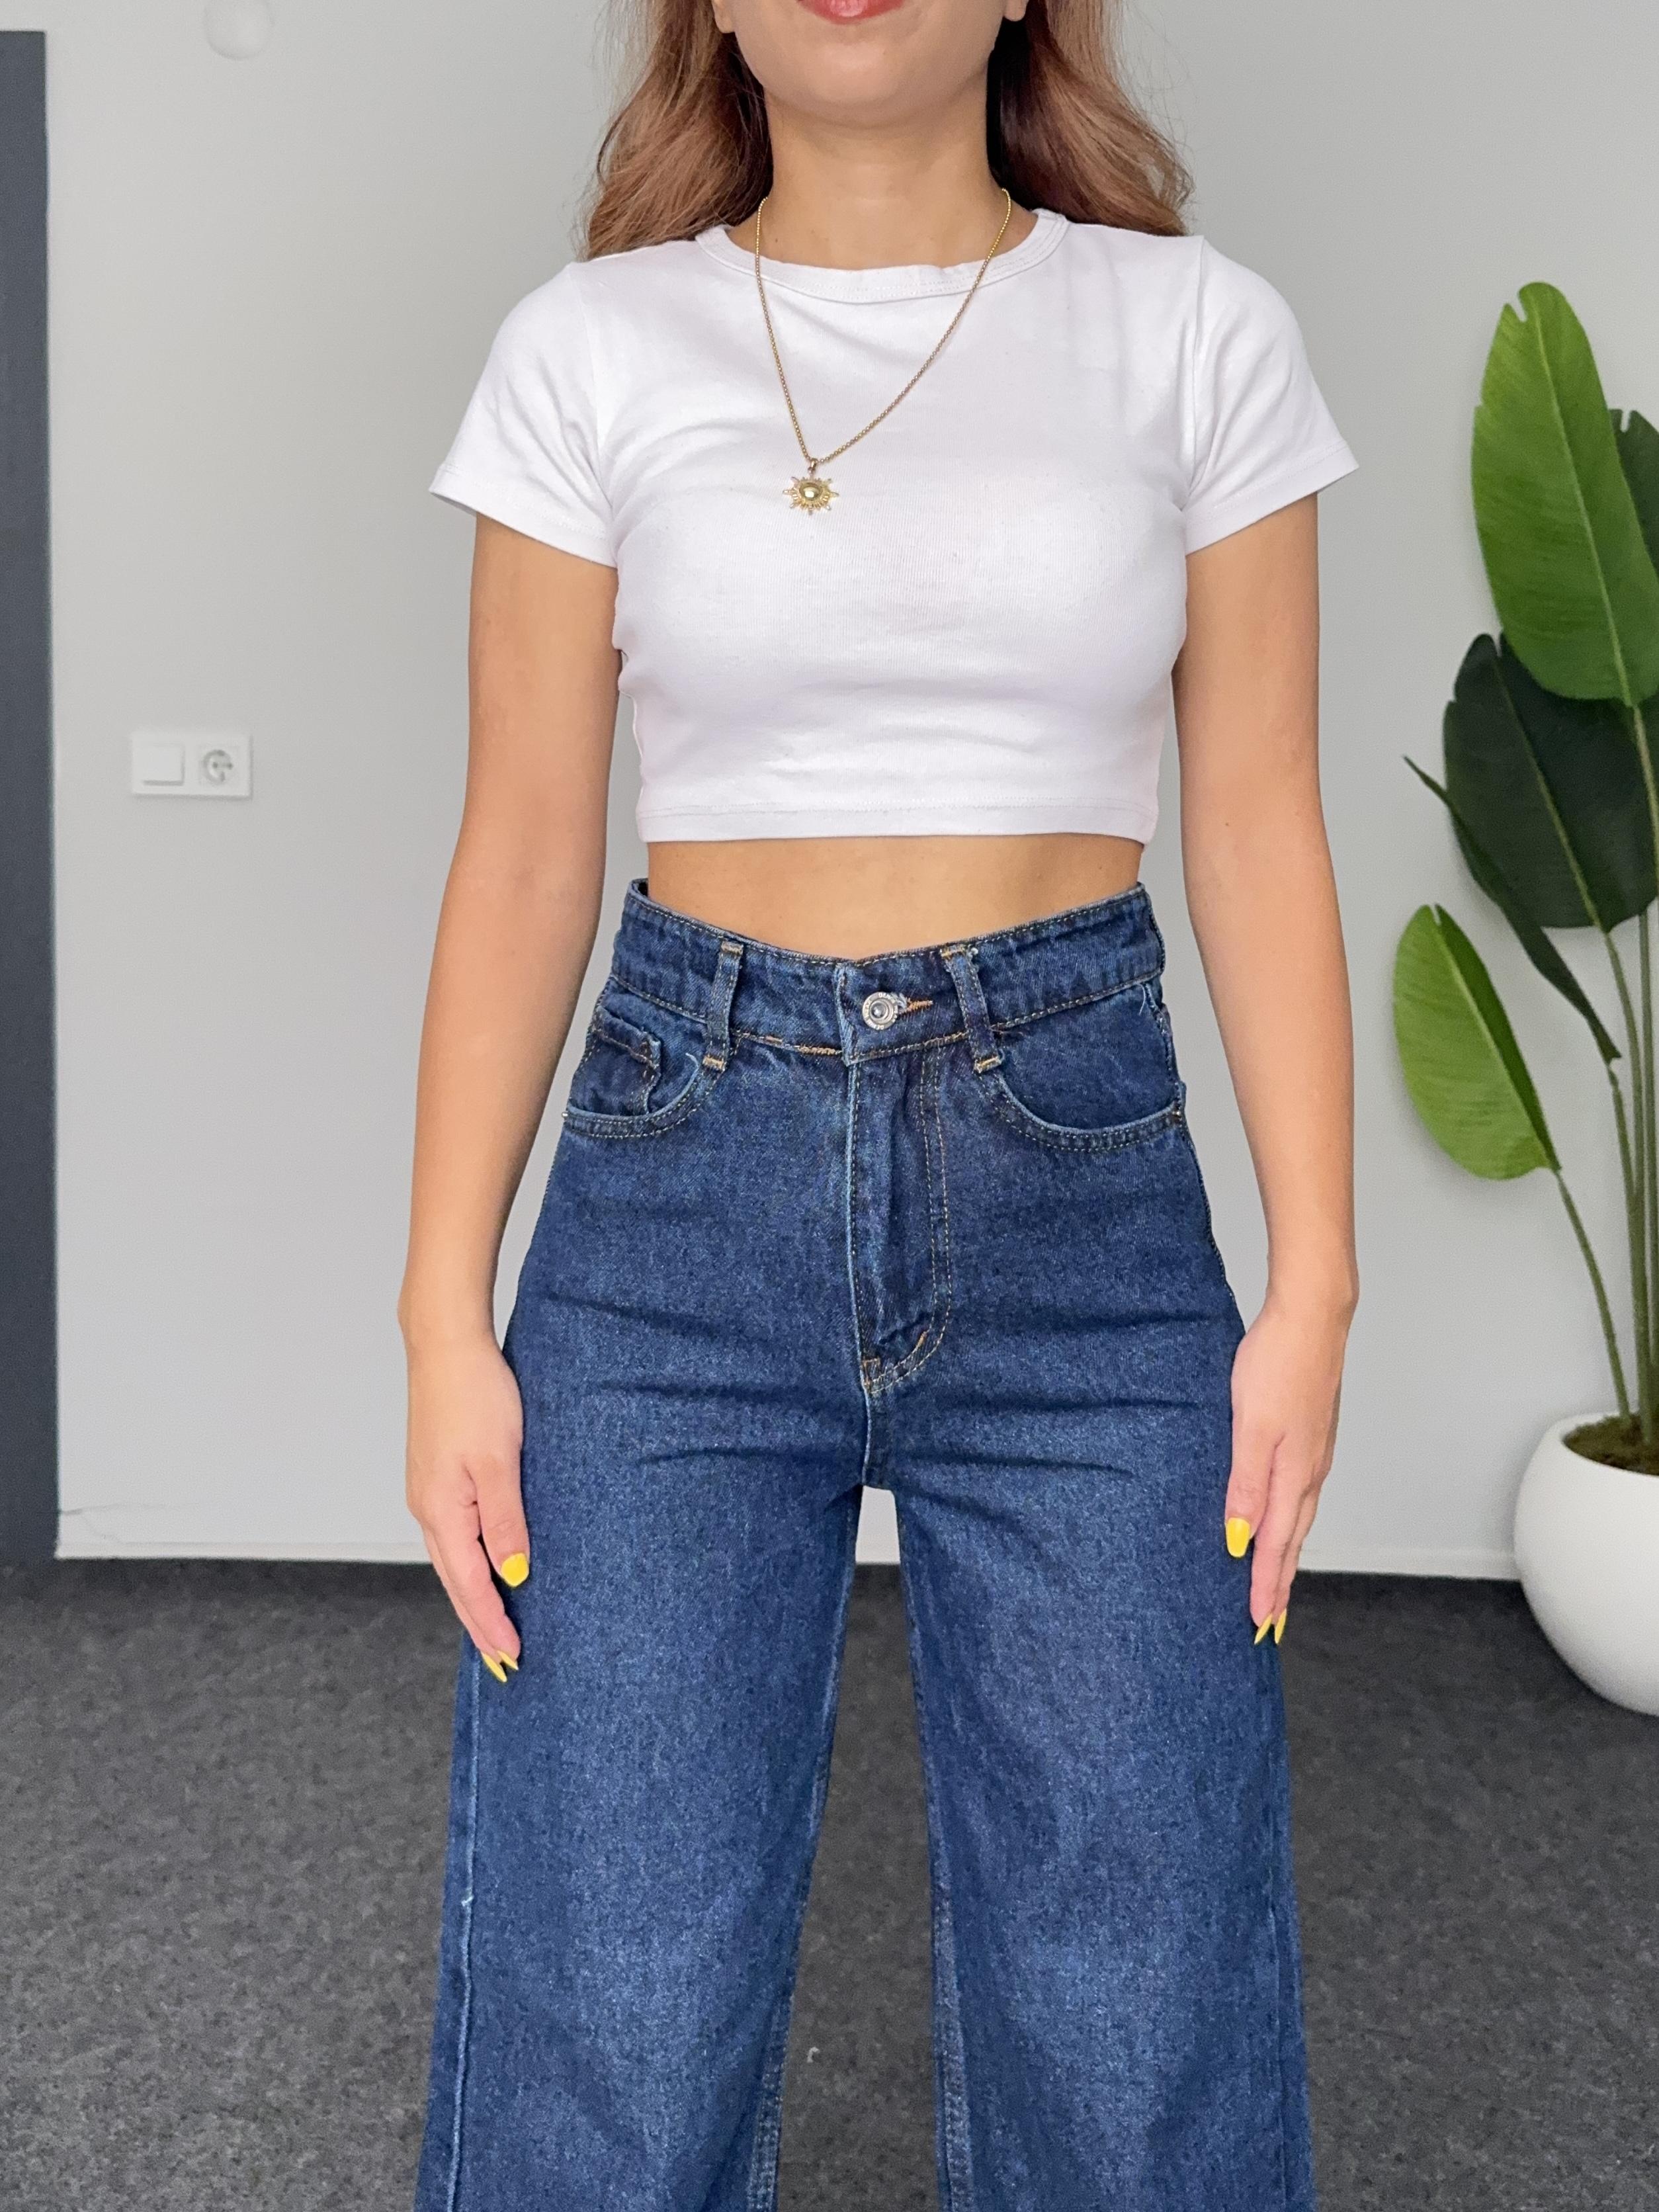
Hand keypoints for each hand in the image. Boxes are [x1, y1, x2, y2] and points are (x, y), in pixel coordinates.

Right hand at [404, 1328, 529, 1680]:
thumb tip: (512, 1575)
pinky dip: (469, 1562)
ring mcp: (429, 1492)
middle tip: (505, 1664)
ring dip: (474, 1595)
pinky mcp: (436, 1475)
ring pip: (452, 1559)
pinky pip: (453, 1534)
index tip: (513, 1659)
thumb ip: (506, 1520)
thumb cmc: (477, 1395)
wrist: (446, 1345)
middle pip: (455, 1581)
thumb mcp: (500, 1460)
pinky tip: (485, 1567)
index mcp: (443, 1510)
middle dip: (480, 1623)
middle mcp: (428, 1508)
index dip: (491, 1624)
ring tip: (496, 1627)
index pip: (469, 1585)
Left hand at [1223, 1287, 1350, 1640]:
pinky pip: (1300, 1492)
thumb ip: (1246, 1484)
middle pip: (1293, 1539)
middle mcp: (1309, 1470)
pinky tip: (1282, 1517)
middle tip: (1271, 1622)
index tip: (1260, 1627)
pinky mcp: (1311, 1434)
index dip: (1267, 1587)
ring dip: (1285, 1553)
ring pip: (1298, 1516)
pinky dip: (1289, 1518)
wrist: (1312, 1317)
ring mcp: (1314, 1452)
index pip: (1276, 1545)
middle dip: (1280, 1583)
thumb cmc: (1277, 1364)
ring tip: (1276, 1581)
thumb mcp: (1251, 1427)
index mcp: (1294, 1474)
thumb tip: (1241, 1539)